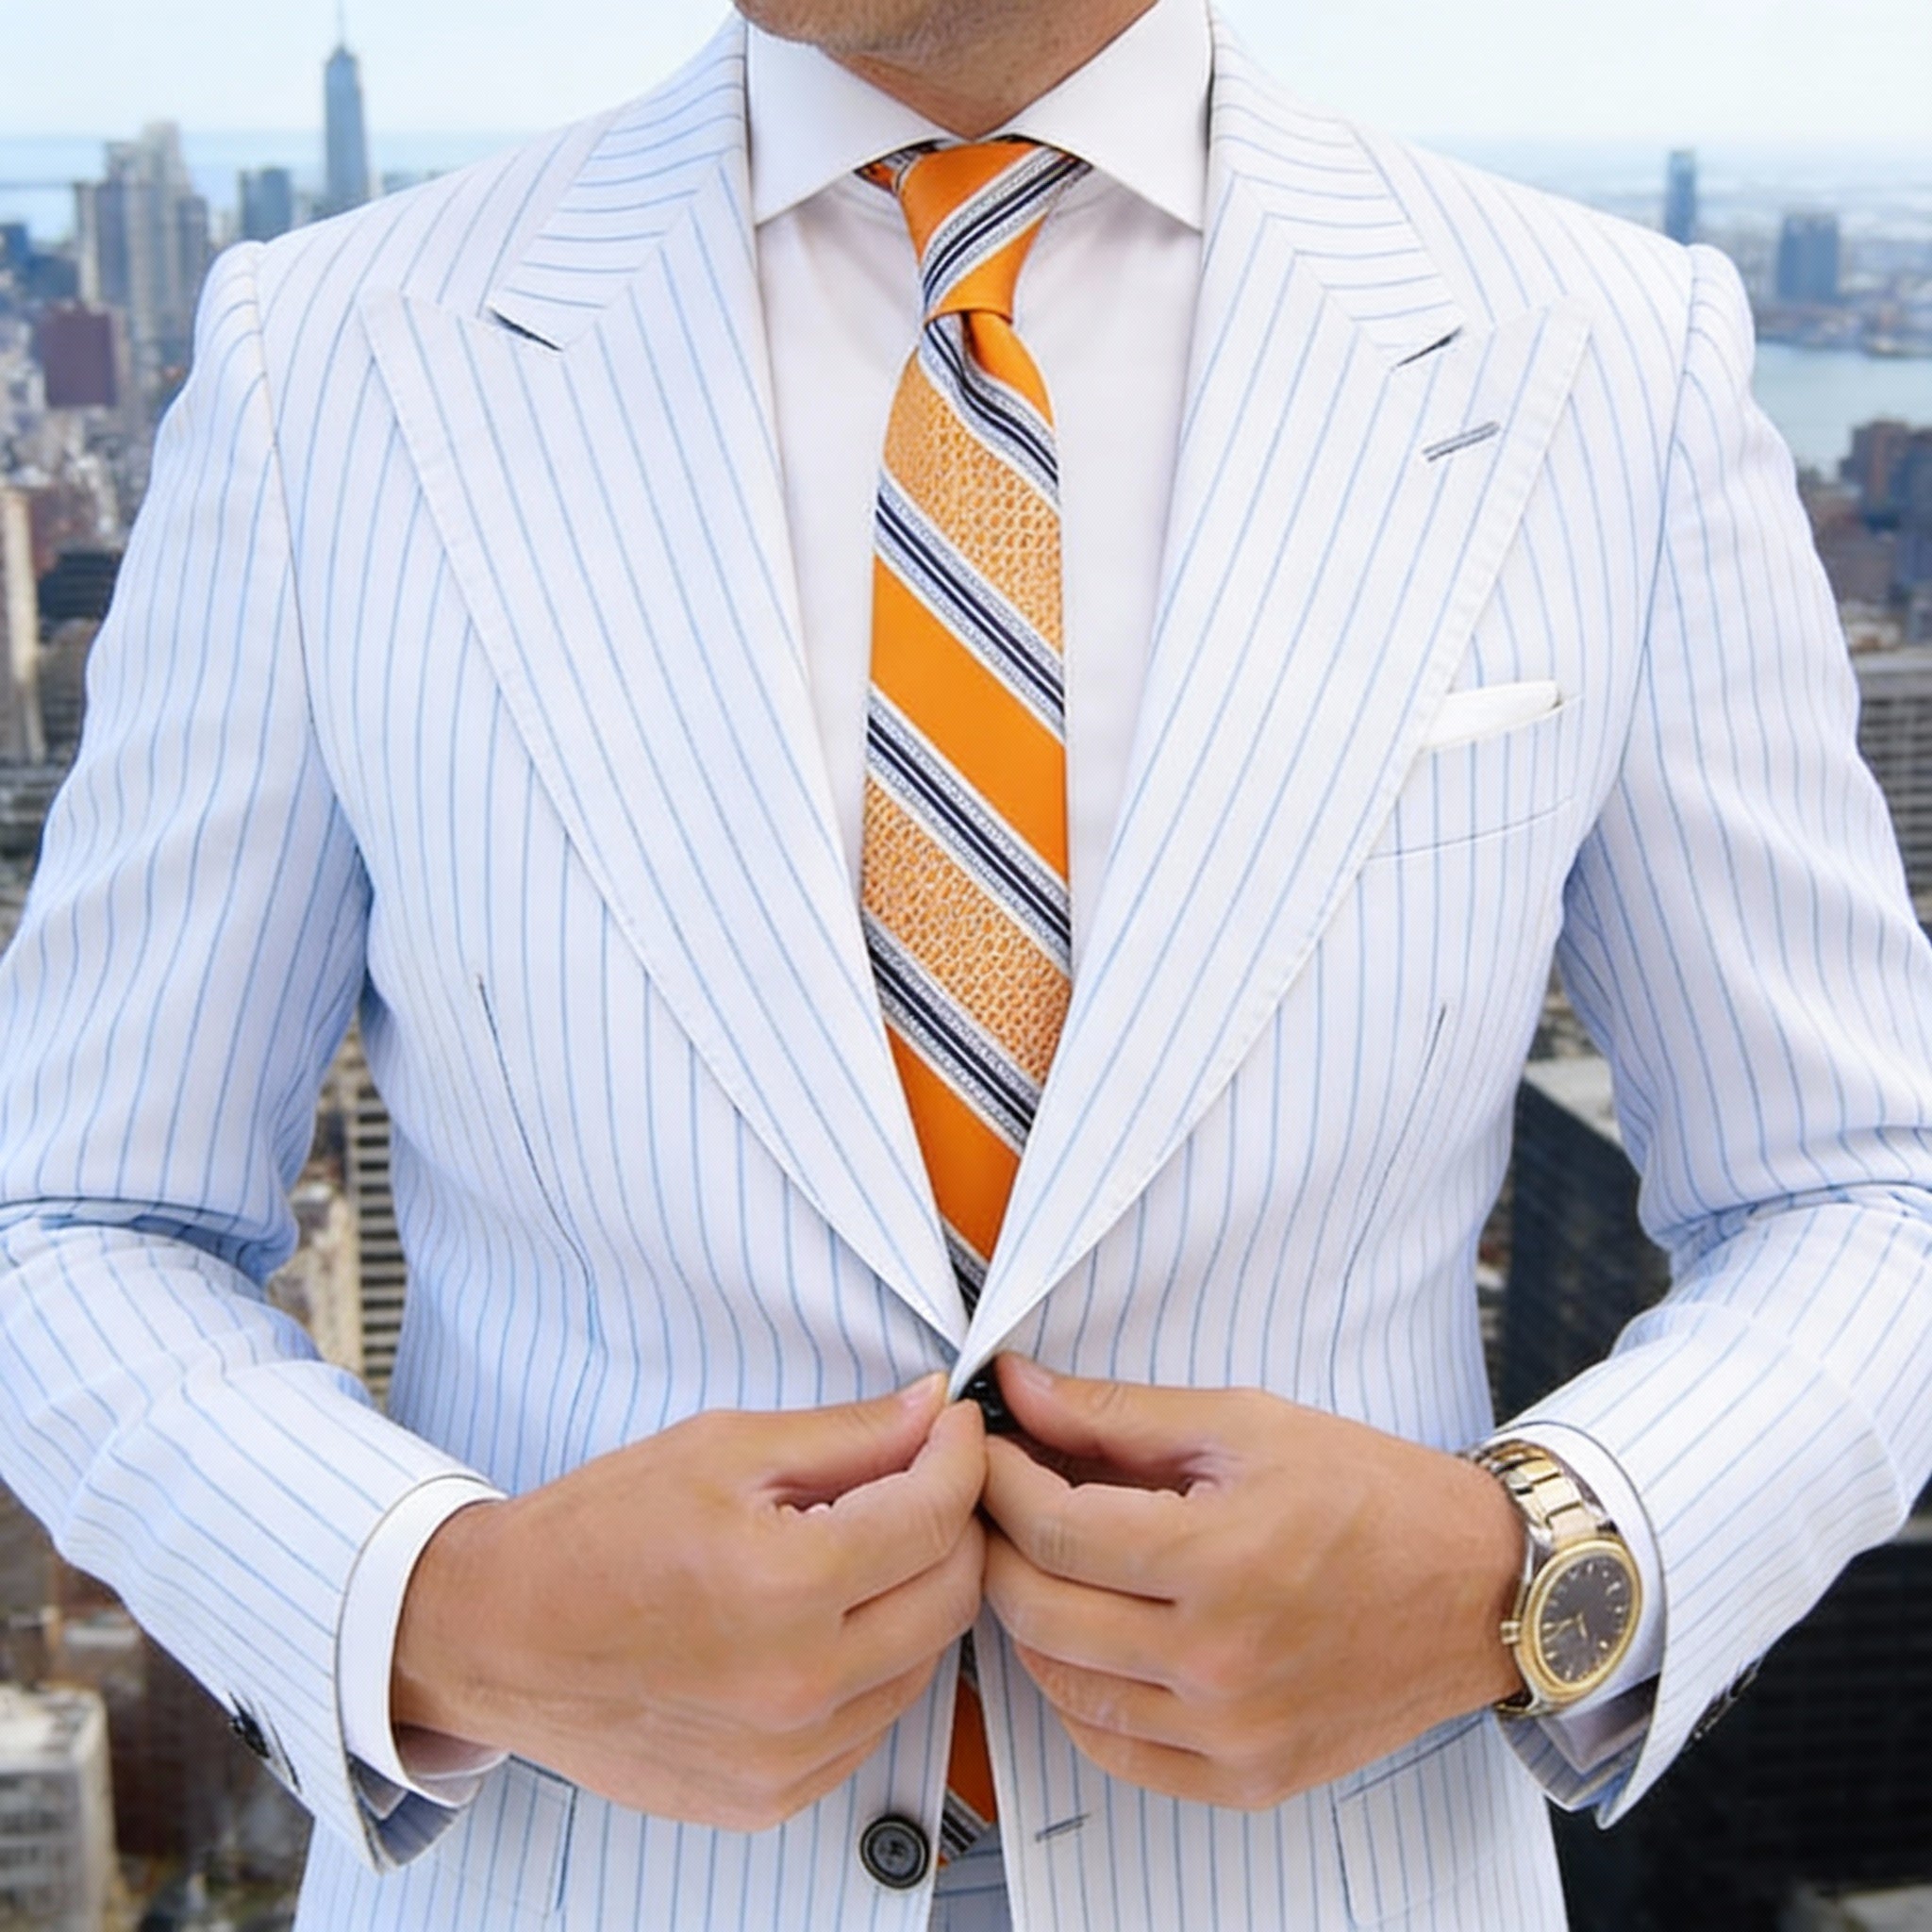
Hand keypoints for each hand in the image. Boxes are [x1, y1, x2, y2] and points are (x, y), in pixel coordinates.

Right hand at [392, 1375, 985, 1830]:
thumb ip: (846, 1435)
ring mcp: (788, 1756)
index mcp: (784, 1585)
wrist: (498, 1636)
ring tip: (865, 1547)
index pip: (935, 1516)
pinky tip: (828, 1619)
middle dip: (954, 1522)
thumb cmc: (593, 1536)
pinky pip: (873, 1722)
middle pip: (953, 1595)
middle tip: (922, 1478)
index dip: (960, 1456)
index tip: (953, 1427)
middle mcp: (797, 1684)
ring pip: (926, 1662)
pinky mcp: (772, 1798)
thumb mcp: (722, 1448)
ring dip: (918, 1595)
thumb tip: (930, 1411)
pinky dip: (875, 1663)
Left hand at [980, 1357, 1523, 1809]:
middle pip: (1040, 1611)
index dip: (999, 1481)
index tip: (989, 1450)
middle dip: (999, 1545)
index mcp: (1220, 1560)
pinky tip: (1091, 1639)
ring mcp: (1232, 1732)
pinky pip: (1116, 1751)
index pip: (1053, 1530)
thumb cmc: (1370, 1494)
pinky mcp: (1247, 1777)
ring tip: (1047, 1562)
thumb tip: (1018, 1388)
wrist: (1477, 1587)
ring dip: (1032, 1619)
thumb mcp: (1244, 1424)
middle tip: (1002, 1500)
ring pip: (1063, 1686)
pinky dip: (1081, 1695)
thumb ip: (1118, 1414)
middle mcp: (1220, 1661)